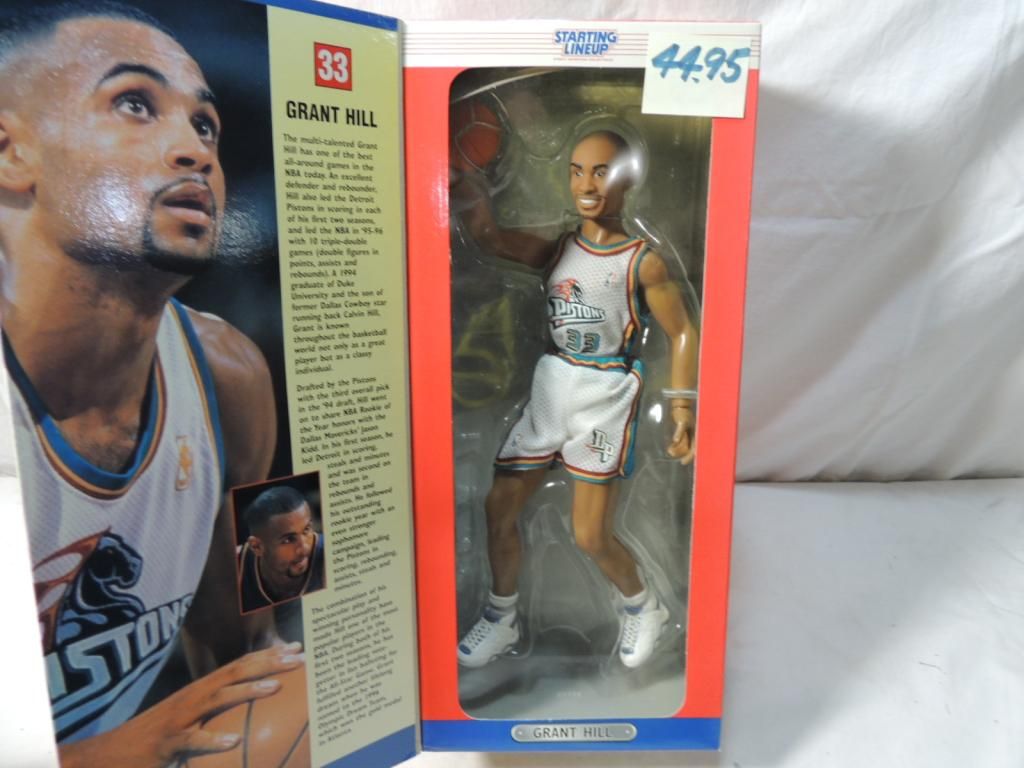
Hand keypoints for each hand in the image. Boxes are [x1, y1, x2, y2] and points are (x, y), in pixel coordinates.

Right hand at [58, 643, 303, 767]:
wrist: (110, 755)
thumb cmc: (158, 739)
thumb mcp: (193, 719)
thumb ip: (219, 712)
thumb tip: (253, 715)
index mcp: (202, 690)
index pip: (240, 665)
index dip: (268, 655)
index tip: (298, 649)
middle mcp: (193, 697)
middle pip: (234, 673)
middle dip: (268, 663)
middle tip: (299, 659)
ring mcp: (179, 718)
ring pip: (217, 699)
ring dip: (247, 691)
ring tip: (275, 688)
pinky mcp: (166, 743)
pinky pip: (191, 741)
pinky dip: (212, 740)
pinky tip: (233, 743)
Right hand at [667, 405, 694, 464]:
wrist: (682, 406)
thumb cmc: (683, 419)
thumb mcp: (684, 430)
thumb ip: (681, 440)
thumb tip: (674, 451)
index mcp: (695, 435)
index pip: (695, 448)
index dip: (690, 456)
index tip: (684, 462)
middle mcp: (694, 432)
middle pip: (691, 446)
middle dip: (685, 455)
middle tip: (681, 461)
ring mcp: (690, 427)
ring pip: (684, 440)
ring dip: (677, 447)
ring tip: (670, 451)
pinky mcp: (684, 421)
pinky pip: (681, 429)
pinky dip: (678, 435)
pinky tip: (675, 440)